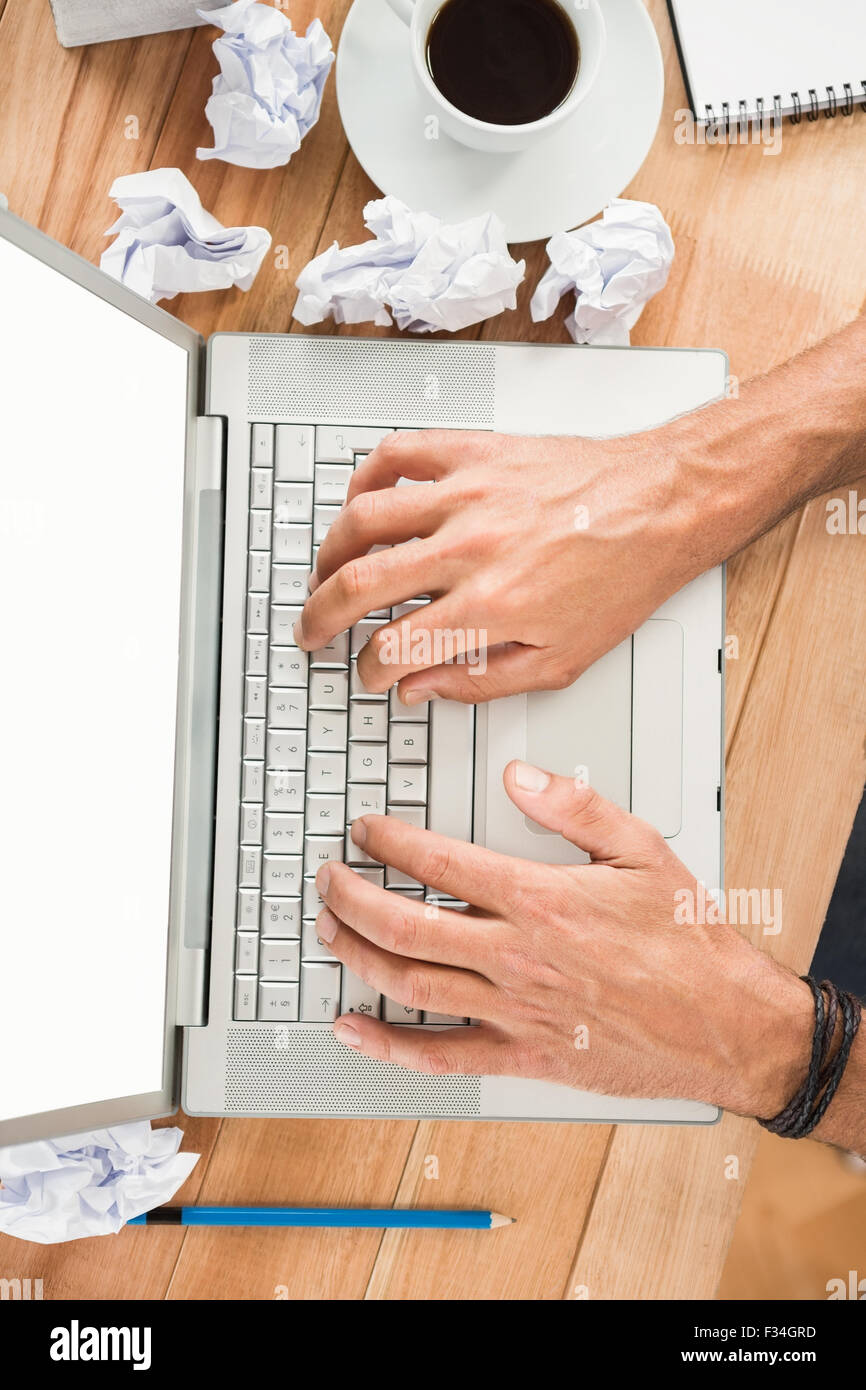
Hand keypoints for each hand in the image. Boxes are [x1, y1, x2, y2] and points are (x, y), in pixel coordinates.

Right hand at [295, 427, 702, 703]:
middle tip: (312, 630)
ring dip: (328, 553)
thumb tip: (421, 690)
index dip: (369, 670)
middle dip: (321, 617)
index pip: (394, 647)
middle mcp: (472, 547)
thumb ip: (480, 682)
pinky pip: (396, 455)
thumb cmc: (621, 577)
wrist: (663, 505)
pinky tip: (362, 505)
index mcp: (493, 604)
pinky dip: (365, 478)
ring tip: (324, 574)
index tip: (370, 673)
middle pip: (359, 584)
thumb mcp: (561, 660)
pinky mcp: (475, 453)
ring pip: (362, 519)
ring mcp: (468, 494)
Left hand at [315, 764, 813, 1115]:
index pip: (439, 863)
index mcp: (541, 900)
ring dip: (355, 955)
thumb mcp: (644, 850)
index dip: (389, 842)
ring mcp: (514, 1010)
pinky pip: (439, 1056)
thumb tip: (520, 777)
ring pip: (409, 984)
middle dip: (350, 897)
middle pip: (404, 925)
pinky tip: (351, 1029)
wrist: (725, 1025)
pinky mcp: (523, 1055)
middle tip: (327, 877)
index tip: (366, 830)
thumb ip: (576, 808)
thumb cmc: (689, 941)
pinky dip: (387, 1045)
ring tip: (328, 930)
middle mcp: (516, 957)